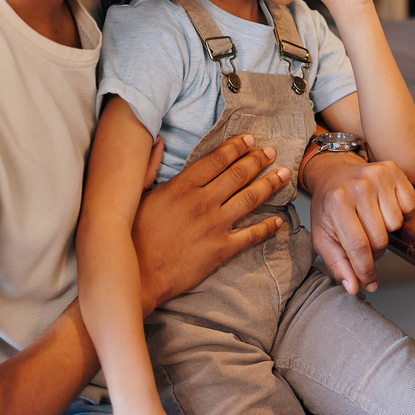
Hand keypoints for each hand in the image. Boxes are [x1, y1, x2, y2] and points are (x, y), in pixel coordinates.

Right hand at [133, 135, 290, 315]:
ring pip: (249, 199)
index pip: (216, 160)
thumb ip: (149, 166)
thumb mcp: (136, 195)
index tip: (249, 139)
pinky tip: (278, 220)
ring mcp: (214, 226)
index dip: (235, 147)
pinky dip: (267, 227)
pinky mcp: (221, 250)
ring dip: (269, 185)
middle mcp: (202, 202)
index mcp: (182, 186)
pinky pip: (250, 235)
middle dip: (257, 160)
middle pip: (237, 174)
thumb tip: (156, 141)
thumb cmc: (131, 236)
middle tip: (271, 152)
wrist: (137, 275)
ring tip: (283, 175)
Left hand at [303, 150, 414, 294]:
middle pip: (381, 238)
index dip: (366, 270)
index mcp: (337, 203)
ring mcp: (377, 176)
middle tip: (364, 241)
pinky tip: (383, 206)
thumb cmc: (328, 207)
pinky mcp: (393, 170)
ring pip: (396, 224)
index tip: (369, 282)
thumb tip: (354, 288)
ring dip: (386, 229)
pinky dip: (400, 211)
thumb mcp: (323, 236)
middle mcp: (358, 187)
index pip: (358, 247)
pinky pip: (409, 205)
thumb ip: (337, 264)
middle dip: (374, 250)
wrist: (333, 172)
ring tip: (371, 220)